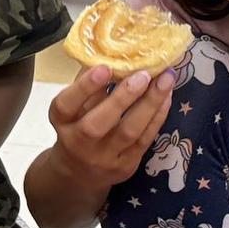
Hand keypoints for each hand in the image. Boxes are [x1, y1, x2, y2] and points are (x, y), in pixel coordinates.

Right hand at [45, 66, 175, 188]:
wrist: (79, 173)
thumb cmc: (77, 127)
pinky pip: (145, 140)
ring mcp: (103, 158)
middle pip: (97, 124)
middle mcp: (78, 143)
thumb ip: (88, 84)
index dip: (84, 86)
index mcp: (62, 122)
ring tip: (166, 80)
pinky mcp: (126, 166)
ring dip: (149, 104)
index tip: (105, 67)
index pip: (66, 105)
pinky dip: (157, 117)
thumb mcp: (74, 107)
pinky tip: (166, 97)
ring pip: (128, 132)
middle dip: (123, 98)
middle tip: (144, 74)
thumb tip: (111, 54)